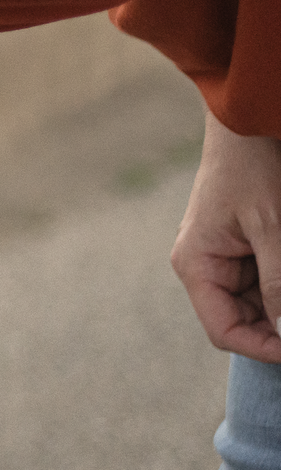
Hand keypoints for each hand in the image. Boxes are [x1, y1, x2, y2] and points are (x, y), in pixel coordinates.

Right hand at [173, 108, 280, 362]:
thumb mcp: (272, 228)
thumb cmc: (254, 168)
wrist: (250, 121)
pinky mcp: (245, 245)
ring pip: (260, 302)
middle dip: (279, 323)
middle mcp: (205, 266)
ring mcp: (225, 256)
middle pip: (244, 320)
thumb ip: (277, 284)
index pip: (224, 331)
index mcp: (196, 265)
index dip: (266, 348)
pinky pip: (267, 280)